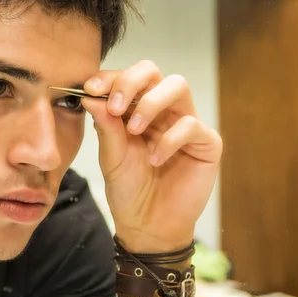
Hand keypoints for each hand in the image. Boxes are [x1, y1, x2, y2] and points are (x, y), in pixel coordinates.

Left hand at [81, 60, 222, 252]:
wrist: (148, 225)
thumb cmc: (129, 189)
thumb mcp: (111, 157)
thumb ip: (105, 126)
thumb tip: (90, 96)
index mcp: (137, 109)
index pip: (127, 78)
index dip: (109, 78)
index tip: (91, 90)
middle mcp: (162, 111)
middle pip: (153, 71)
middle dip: (130, 82)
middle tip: (115, 106)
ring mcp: (185, 124)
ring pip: (177, 86)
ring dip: (151, 102)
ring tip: (135, 129)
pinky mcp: (206, 143)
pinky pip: (191, 125)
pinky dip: (169, 139)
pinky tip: (155, 159)